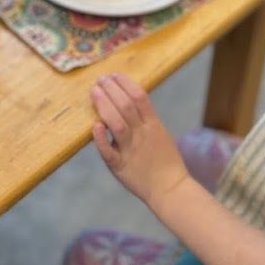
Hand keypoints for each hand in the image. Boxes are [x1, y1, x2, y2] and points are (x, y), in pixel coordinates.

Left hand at [91, 74, 188, 210]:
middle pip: (126, 106)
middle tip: (100, 79)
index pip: (140, 97)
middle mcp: (142, 135)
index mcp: (153, 125)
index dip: (125, 83)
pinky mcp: (120, 167)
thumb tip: (129, 100)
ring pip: (117, 123)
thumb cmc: (165, 161)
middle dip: (111, 89)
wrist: (170, 189)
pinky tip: (94, 126)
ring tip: (94, 92)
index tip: (114, 75)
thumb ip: (146, 119)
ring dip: (104, 105)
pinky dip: (101, 139)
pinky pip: (109, 152)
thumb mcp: (160, 134)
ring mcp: (131, 150)